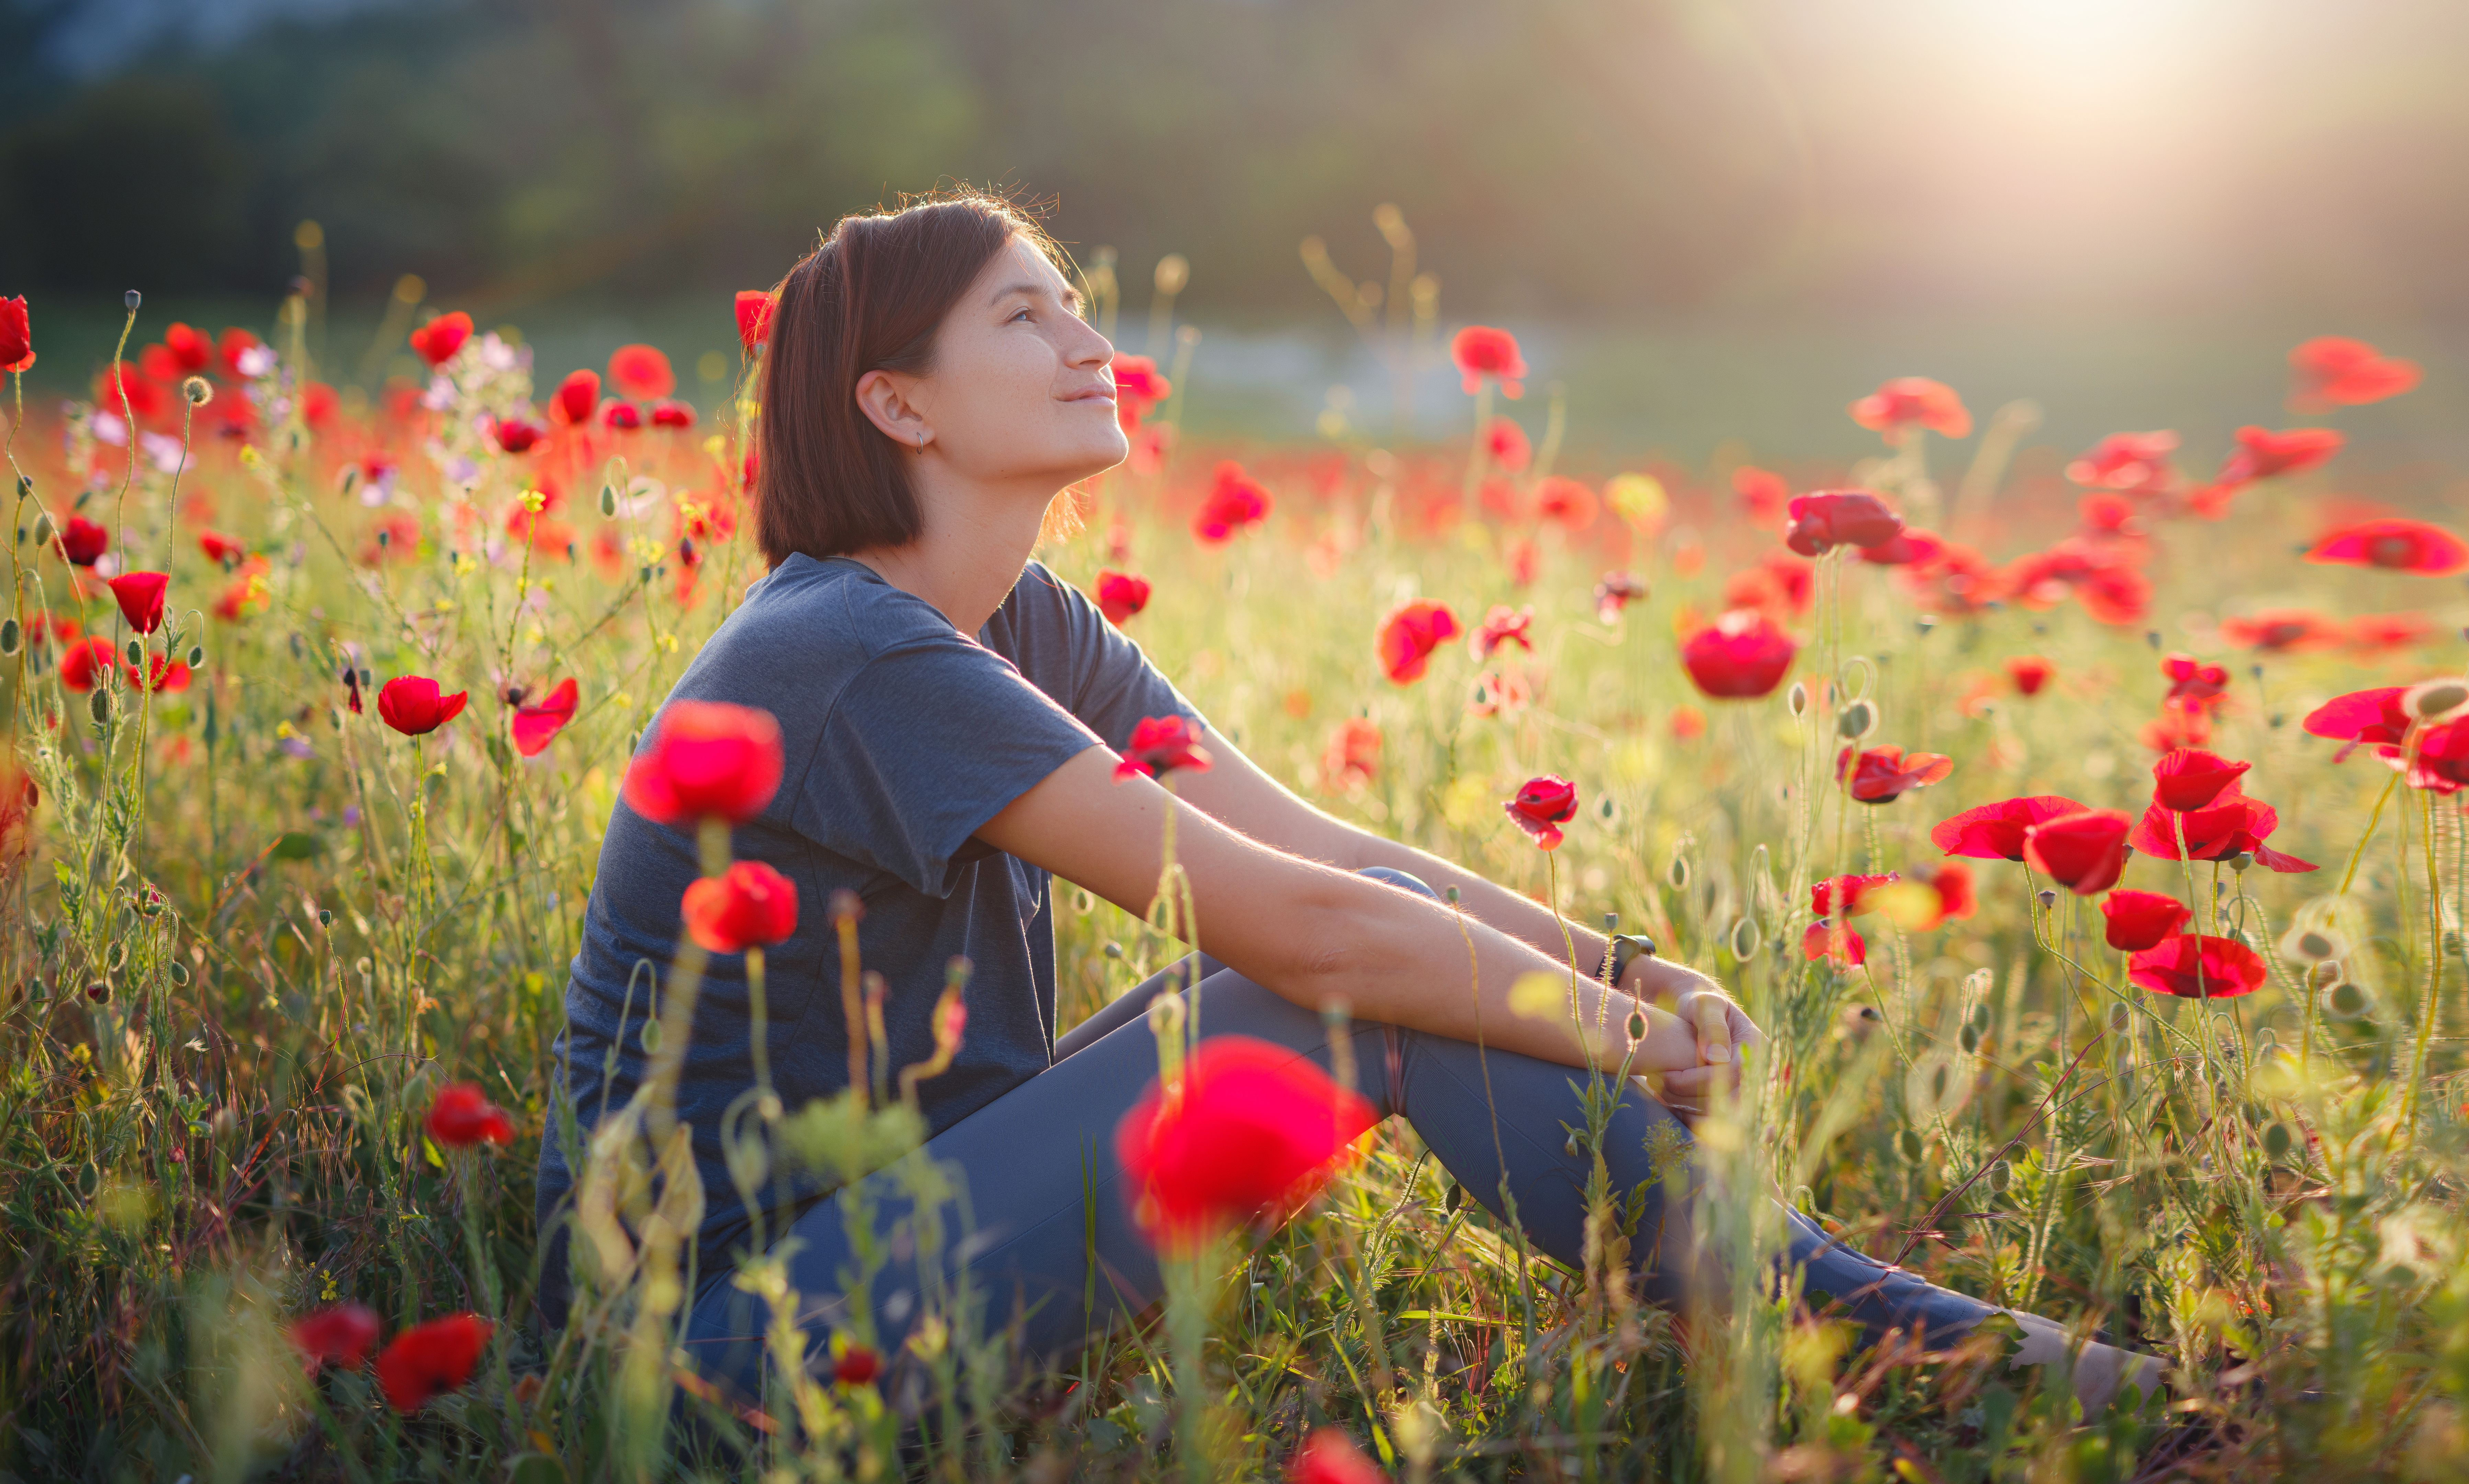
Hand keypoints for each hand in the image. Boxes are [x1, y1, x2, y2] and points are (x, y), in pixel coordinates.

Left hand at [1635, 971, 1762, 1110]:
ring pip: (1719, 1115)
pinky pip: (1715, 1122)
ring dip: (1684, 1109)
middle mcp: (1759, 1073)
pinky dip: (1689, 1118)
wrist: (1699, 1018)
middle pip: (1727, 1101)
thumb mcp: (1705, 1004)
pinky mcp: (1734, 1103)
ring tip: (1658, 1091)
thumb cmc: (1701, 1006)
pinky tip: (1668, 1104)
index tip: (1668, 1076)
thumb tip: (1715, 1057)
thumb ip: (1711, 1025)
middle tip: (1657, 1085)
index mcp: (1758, 1047)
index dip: (1698, 1079)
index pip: (1732, 1073)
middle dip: (1688, 1097)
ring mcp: (1749, 1092)